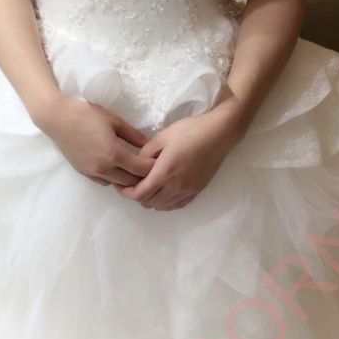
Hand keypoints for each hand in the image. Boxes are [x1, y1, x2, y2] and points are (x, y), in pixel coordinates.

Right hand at [34, 92, 155, 186]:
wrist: (57, 118)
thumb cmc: (86, 114)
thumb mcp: (114, 120)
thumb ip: (133, 135)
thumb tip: (148, 146)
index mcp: (113, 154)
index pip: (140, 170)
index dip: (152, 167)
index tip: (159, 162)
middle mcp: (103, 168)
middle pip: (131, 181)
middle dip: (143, 176)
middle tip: (150, 167)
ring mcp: (92, 172)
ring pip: (118, 184)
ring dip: (129, 179)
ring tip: (136, 169)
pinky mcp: (84, 173)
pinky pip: (105, 181)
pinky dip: (115, 178)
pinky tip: (118, 168)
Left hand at [114, 99, 248, 210]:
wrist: (219, 134)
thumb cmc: (190, 131)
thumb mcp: (162, 136)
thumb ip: (145, 153)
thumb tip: (135, 164)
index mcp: (165, 172)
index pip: (140, 194)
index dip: (126, 193)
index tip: (119, 185)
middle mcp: (176, 186)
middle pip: (148, 202)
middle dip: (135, 196)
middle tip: (130, 184)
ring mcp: (187, 191)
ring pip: (162, 206)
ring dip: (150, 200)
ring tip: (145, 187)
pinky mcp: (196, 191)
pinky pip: (176, 205)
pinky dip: (165, 203)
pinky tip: (162, 193)